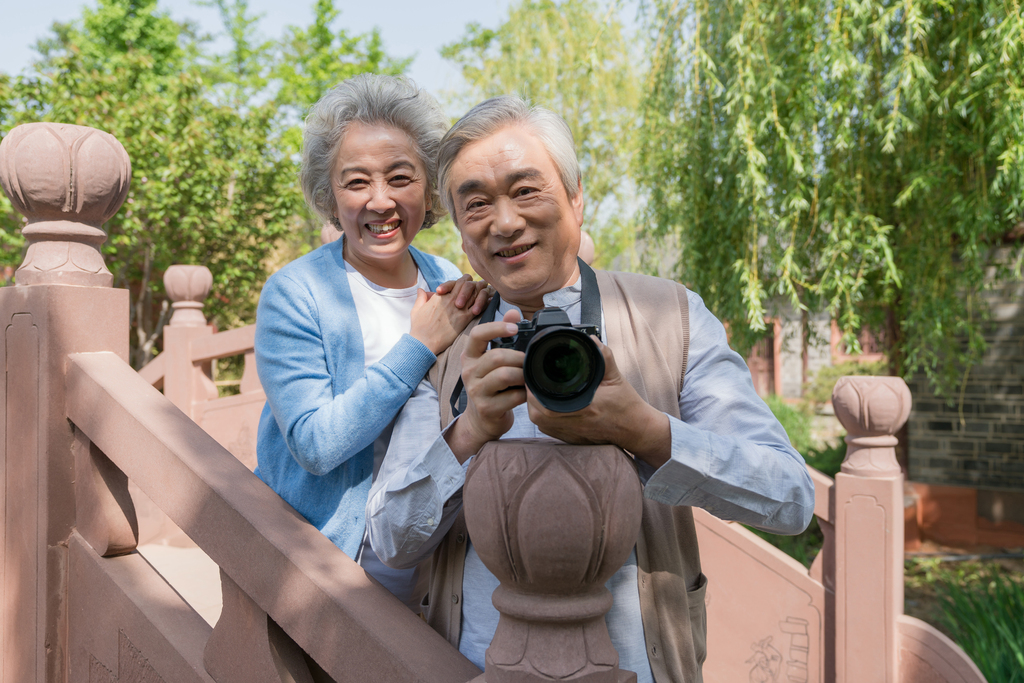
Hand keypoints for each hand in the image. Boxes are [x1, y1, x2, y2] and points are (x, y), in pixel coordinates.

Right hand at [409, 275, 482, 354]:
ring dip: (481, 291)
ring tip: (485, 291)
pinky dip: (484, 302)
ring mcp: (458, 308)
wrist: (424, 342)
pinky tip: (488, 302)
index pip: (457, 282)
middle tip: (479, 287)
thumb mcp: (416, 310)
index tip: (467, 287)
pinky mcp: (464, 319)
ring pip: (475, 293)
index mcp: (440, 296)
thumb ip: (420, 298)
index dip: (464, 282)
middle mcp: (450, 299)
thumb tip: (420, 290)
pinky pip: (479, 306)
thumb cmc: (419, 328)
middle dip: (474, 284)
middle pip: (468, 284)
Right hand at [445, 310, 525, 461]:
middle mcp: (469, 372)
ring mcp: (476, 391)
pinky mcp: (487, 408)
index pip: (477, 335)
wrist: (482, 421)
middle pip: (497, 356)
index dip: (497, 328)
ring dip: (522, 375)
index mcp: (470, 356)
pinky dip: (524, 394)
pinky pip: (512, 396)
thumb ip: (502, 336)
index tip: (515, 329)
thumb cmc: (491, 386)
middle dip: (519, 357)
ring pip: (504, 375)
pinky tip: (524, 393)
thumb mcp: (492, 361)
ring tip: (527, 377)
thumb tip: (514, 313)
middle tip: (529, 361)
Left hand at [526, 340, 671, 467]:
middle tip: (532, 381)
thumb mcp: (616, 377)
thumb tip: (591, 340)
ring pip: (540, 423)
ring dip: (535, 407)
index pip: (545, 403)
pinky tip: (545, 406)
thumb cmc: (626, 406)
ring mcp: (571, 433)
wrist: (635, 429)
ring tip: (536, 391)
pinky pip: (548, 429)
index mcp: (583, 408)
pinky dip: (543, 417)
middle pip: (537, 414)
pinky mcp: (571, 439)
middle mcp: (574, 424)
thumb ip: (604, 357)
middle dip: (531, 397)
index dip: (534, 389)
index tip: (533, 376)